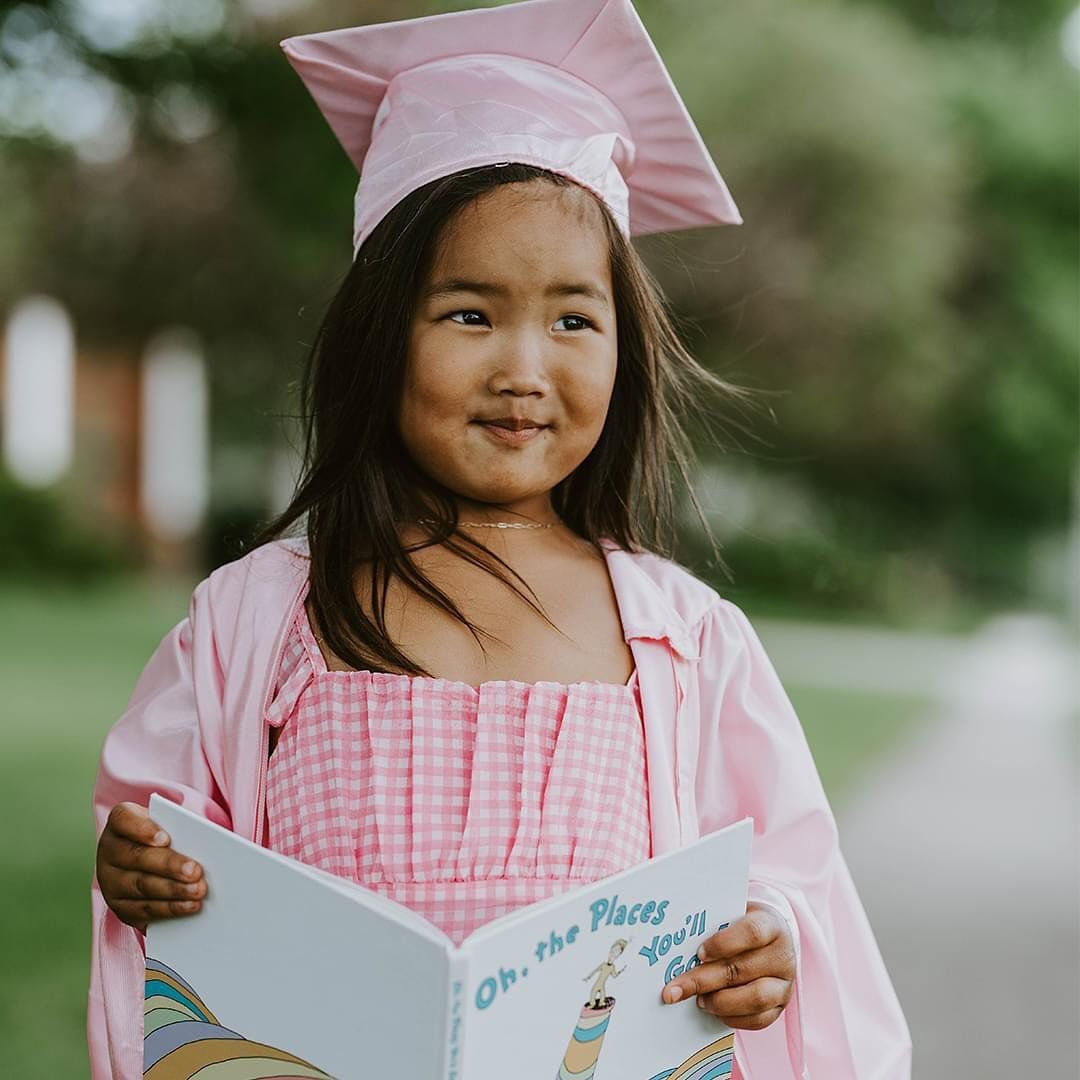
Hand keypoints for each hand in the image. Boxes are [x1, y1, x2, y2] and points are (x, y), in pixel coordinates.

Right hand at [95, 802, 206, 930]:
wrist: (146, 859)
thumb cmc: (164, 834)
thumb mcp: (166, 823)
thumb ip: (179, 826)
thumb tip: (206, 839)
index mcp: (119, 823)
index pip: (123, 819)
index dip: (143, 829)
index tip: (166, 839)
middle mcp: (109, 851)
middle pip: (137, 858)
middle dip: (169, 865)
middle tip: (195, 871)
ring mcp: (110, 881)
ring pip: (142, 886)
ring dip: (173, 890)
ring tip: (198, 891)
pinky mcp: (120, 906)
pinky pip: (144, 909)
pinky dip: (169, 908)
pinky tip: (189, 906)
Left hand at [660, 901, 794, 1030]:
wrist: (772, 940)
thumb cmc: (743, 926)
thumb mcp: (733, 915)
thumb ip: (714, 926)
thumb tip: (679, 946)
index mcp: (771, 925)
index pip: (751, 932)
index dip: (724, 943)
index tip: (698, 953)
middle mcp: (782, 956)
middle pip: (742, 970)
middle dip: (704, 980)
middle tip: (675, 989)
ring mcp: (784, 984)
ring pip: (754, 999)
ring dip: (719, 1002)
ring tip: (697, 1000)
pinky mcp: (780, 1007)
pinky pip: (758, 1020)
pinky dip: (732, 1018)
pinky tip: (713, 1011)